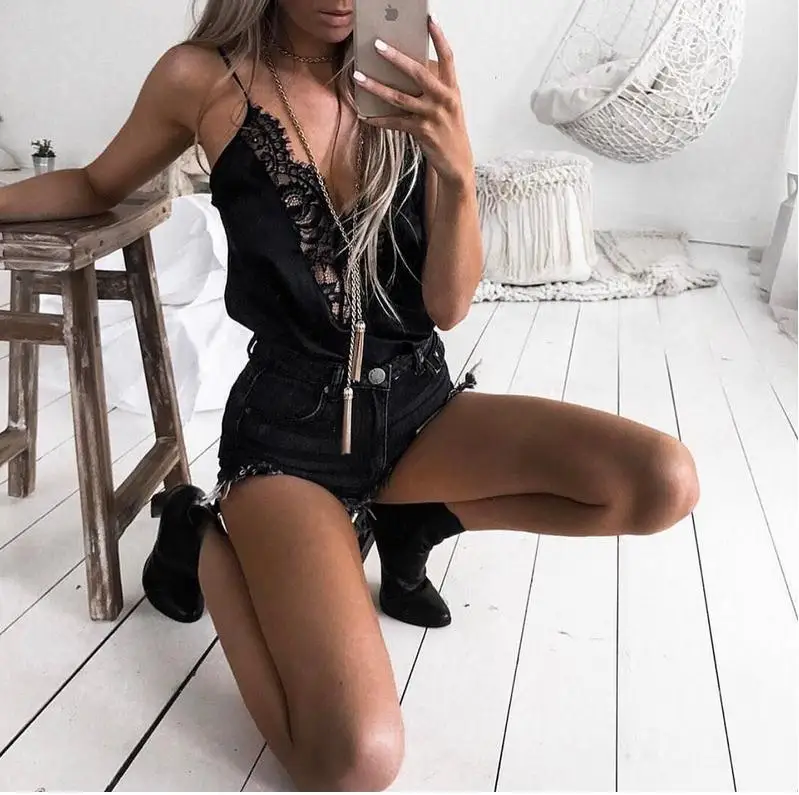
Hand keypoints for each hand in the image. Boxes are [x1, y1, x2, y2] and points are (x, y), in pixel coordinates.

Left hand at [354, 16, 473, 191]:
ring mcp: (433, 116)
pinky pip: (395, 122)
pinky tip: (364, 115)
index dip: (439, 37)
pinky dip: (379, 119)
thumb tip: (409, 68)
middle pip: (418, 73)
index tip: (430, 19)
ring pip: (400, 97)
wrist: (457, 161)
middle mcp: (444, 99)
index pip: (448, 57)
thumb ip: (434, 86)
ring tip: (359, 77)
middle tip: (377, 45)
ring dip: (376, 87)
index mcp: (452, 88)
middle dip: (396, 58)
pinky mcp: (422, 132)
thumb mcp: (448, 105)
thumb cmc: (449, 129)